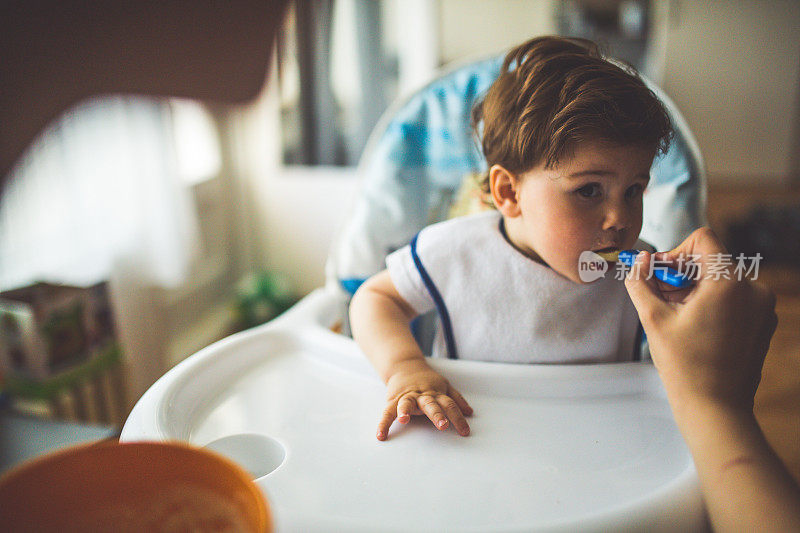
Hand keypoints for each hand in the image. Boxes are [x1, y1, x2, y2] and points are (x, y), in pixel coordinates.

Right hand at [377, 360, 472, 440]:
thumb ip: (456, 399)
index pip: (450, 405)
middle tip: (442, 425)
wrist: (404, 366)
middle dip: (436, 415)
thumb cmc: (426, 380)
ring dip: (405, 411)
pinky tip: (381, 435)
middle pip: (431, 404)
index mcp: (436, 393)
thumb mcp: (444, 386)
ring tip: (404, 420)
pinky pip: (387, 412)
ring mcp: (407, 397)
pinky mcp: (393, 400)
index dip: (458, 418)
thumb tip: (469, 412)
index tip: (465, 432)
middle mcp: (422, 395)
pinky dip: (383, 423)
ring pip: (406, 403)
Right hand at [624, 227, 777, 412]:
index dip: (676, 251)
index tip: (660, 273)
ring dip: (695, 289)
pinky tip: (695, 327)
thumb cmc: (685, 367)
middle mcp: (753, 289)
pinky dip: (713, 303)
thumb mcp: (653, 319)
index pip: (703, 239)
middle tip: (660, 297)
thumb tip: (639, 260)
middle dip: (682, 273)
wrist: (716, 408)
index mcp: (729, 283)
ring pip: (722, 279)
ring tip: (677, 317)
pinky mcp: (763, 322)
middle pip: (711, 260)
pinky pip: (735, 298)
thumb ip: (641, 282)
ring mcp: (762, 307)